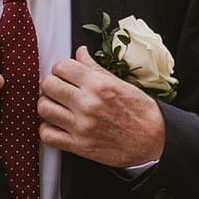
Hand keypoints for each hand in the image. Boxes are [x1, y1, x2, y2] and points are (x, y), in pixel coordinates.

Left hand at [39, 46, 165, 167]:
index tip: (66, 74)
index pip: (62, 67)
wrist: (154, 143)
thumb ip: (96, 68)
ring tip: (58, 106)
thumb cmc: (141, 113)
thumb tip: (80, 52)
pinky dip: (48, 129)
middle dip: (51, 84)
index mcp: (100, 86)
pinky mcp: (79, 146)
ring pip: (43, 108)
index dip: (61, 68)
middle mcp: (88, 105)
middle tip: (59, 89)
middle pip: (48, 85)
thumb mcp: (122, 85)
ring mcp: (82, 126)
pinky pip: (46, 135)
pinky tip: (57, 125)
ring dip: (47, 105)